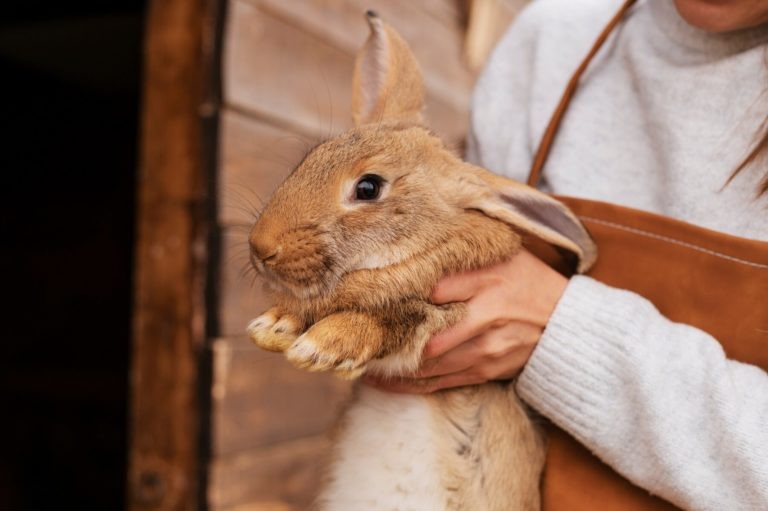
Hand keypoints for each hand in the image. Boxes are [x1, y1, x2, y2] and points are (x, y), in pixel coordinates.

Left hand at [364, 250, 567, 392]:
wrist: (570, 325)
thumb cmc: (532, 283)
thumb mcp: (504, 260)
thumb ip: (464, 262)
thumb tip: (422, 267)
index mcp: (487, 290)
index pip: (435, 293)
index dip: (401, 297)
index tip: (368, 298)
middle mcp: (484, 326)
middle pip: (427, 339)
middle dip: (390, 343)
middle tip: (356, 339)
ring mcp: (485, 354)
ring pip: (430, 367)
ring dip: (394, 369)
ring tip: (361, 365)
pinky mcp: (485, 372)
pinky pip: (442, 383)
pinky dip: (412, 386)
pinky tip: (386, 383)